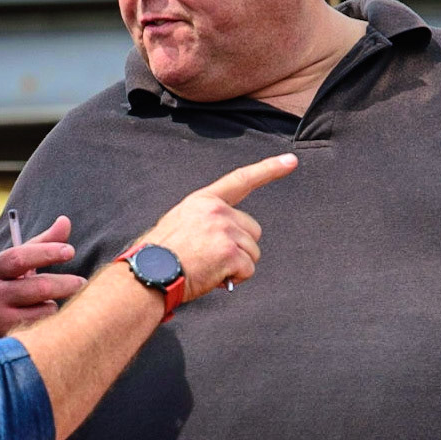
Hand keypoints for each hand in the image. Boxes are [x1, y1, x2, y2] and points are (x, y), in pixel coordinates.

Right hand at [0, 214, 87, 342]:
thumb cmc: (1, 286)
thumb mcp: (12, 265)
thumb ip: (40, 245)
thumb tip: (65, 221)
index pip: (19, 258)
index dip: (46, 253)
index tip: (70, 250)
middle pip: (38, 287)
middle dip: (64, 283)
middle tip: (82, 282)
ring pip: (44, 310)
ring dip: (54, 305)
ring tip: (50, 303)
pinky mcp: (8, 338)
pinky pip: (42, 328)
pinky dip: (49, 321)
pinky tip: (43, 320)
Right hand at [138, 153, 297, 299]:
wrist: (149, 273)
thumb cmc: (160, 256)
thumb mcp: (180, 223)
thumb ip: (207, 221)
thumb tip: (226, 238)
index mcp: (204, 201)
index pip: (241, 180)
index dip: (269, 169)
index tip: (290, 161)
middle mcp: (217, 211)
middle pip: (253, 229)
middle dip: (240, 247)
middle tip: (213, 258)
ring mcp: (225, 230)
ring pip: (252, 252)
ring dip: (236, 265)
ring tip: (209, 268)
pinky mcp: (230, 252)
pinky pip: (248, 269)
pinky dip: (235, 278)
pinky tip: (213, 277)